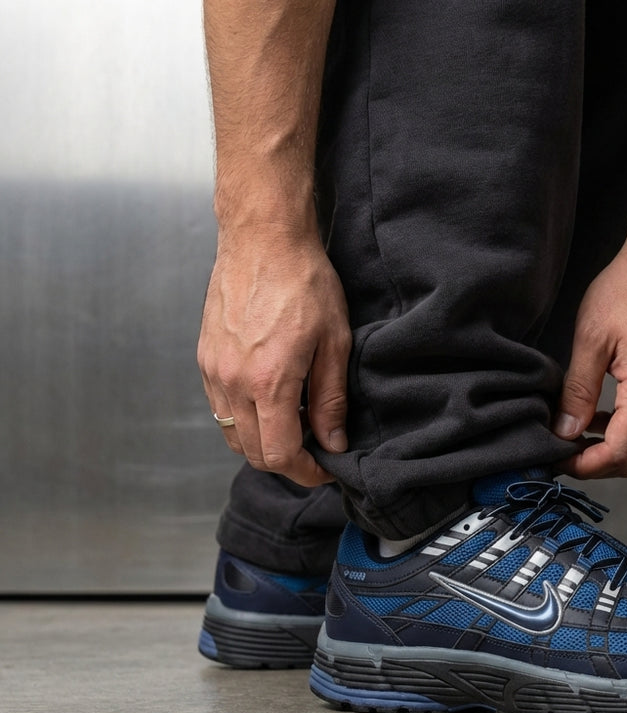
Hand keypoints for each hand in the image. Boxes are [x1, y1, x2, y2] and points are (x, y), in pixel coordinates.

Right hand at [197, 226, 350, 486]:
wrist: (263, 239)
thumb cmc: (304, 283)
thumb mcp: (334, 343)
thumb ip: (331, 399)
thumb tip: (333, 442)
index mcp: (267, 383)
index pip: (280, 454)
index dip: (306, 472)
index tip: (325, 469)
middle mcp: (232, 383)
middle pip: (252, 453)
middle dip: (286, 463)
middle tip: (315, 453)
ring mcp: (214, 371)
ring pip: (232, 434)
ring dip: (263, 443)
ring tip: (295, 427)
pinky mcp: (205, 359)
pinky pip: (221, 408)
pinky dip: (244, 420)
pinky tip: (271, 403)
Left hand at [554, 242, 626, 478]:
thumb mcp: (591, 339)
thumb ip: (578, 391)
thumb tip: (565, 431)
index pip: (618, 453)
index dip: (585, 465)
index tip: (555, 460)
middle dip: (594, 465)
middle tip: (559, 454)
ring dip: (605, 449)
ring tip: (570, 436)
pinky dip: (618, 431)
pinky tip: (592, 416)